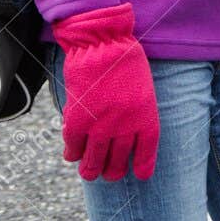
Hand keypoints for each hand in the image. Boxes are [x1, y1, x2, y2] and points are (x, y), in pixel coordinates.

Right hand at [53, 3, 160, 181]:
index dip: (143, 165)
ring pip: (94, 162)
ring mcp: (100, 126)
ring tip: (90, 172)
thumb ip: (135, 113)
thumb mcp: (142, 88)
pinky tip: (74, 154)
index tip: (141, 175)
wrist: (102, 45)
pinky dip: (73, 154)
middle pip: (118, 161)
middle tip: (109, 174)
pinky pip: (73, 149)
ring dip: (91, 170)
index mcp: (146, 115)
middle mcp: (125, 126)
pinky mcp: (77, 122)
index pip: (146, 150)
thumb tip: (121, 136)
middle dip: (113, 171)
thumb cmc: (125, 61)